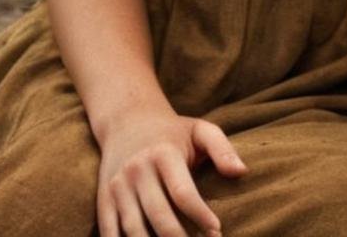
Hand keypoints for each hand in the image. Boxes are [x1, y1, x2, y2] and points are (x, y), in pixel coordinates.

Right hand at [97, 109, 247, 236]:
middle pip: (158, 216)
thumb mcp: (200, 130)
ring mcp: (118, 187)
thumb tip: (242, 172)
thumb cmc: (173, 131)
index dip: (200, 215)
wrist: (128, 121)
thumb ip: (223, 149)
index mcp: (163, 154)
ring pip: (133, 229)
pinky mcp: (104, 200)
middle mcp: (138, 171)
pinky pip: (110, 232)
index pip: (183, 193)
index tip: (217, 231)